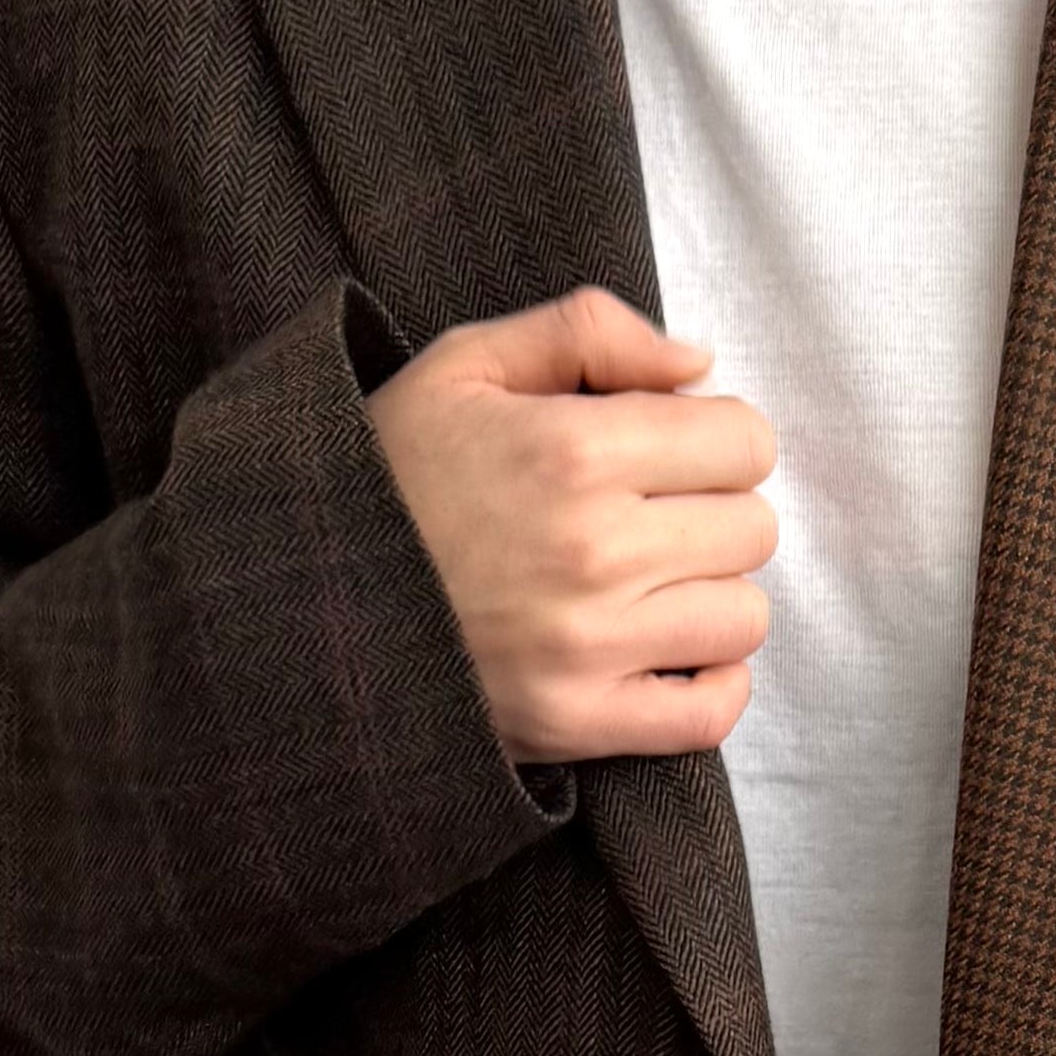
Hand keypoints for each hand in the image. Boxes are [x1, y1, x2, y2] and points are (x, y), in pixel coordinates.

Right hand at [362, 284, 777, 767]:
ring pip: (743, 616)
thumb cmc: (389, 472)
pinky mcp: (576, 723)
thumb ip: (587, 332)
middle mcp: (594, 551)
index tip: (668, 453)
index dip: (715, 437)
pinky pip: (709, 714)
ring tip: (649, 586)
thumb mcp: (464, 365)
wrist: (303, 598)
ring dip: (710, 597)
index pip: (743, 439)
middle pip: (752, 527)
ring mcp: (588, 647)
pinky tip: (671, 654)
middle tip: (650, 519)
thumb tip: (699, 364)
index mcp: (573, 449)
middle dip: (712, 512)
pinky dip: (711, 685)